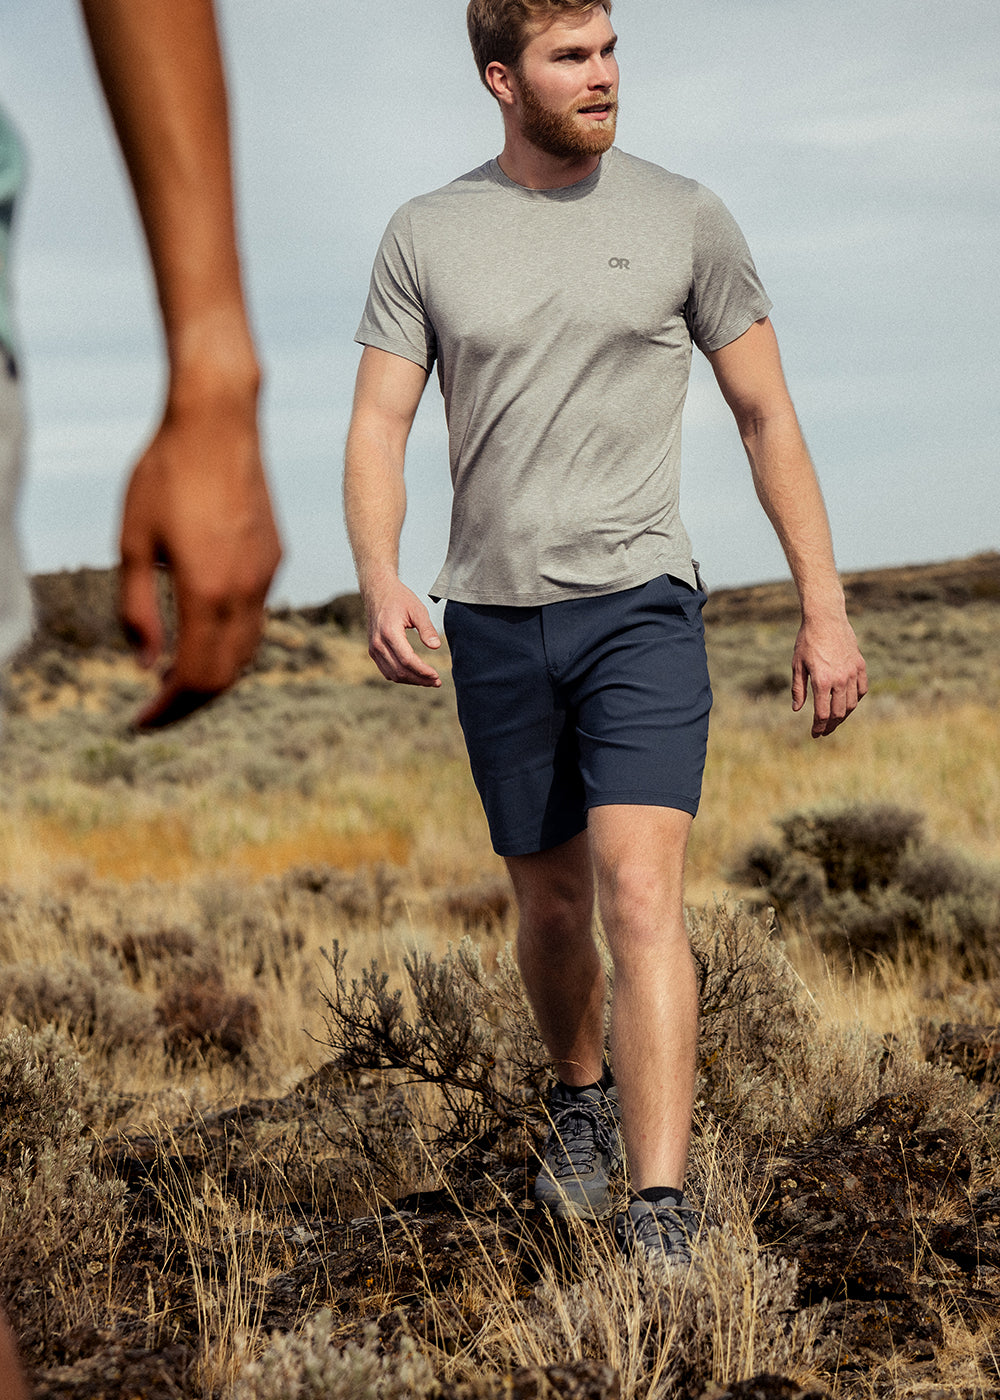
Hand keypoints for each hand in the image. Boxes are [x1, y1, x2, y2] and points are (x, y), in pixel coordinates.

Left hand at [119, 384, 281, 727]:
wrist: (219, 420)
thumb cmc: (164, 474)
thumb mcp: (132, 544)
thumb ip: (137, 610)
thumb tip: (147, 665)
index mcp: (207, 591)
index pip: (194, 676)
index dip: (167, 709)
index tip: (140, 723)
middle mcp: (245, 591)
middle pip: (226, 674)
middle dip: (190, 703)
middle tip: (156, 712)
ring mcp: (264, 576)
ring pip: (246, 649)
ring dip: (213, 674)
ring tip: (175, 679)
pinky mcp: (272, 559)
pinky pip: (255, 616)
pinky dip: (228, 641)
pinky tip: (200, 630)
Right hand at [364, 576, 441, 686]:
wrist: (378, 591)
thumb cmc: (399, 598)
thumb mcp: (417, 609)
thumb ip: (427, 629)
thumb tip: (436, 647)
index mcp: (389, 632)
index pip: (406, 660)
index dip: (422, 671)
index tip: (436, 675)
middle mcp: (378, 643)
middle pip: (400, 671)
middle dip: (420, 679)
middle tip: (436, 681)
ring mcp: (373, 648)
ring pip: (393, 675)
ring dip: (411, 680)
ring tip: (429, 680)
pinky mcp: (373, 651)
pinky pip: (387, 671)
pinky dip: (401, 676)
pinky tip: (415, 675)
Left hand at [791, 613, 867, 737]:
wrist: (826, 619)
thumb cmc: (807, 641)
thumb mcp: (797, 665)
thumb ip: (798, 689)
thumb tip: (797, 709)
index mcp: (822, 681)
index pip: (822, 713)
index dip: (819, 727)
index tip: (815, 733)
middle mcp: (840, 679)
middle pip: (838, 712)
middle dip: (830, 725)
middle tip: (824, 731)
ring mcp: (852, 672)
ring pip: (852, 703)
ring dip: (843, 715)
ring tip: (835, 720)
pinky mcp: (860, 665)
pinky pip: (862, 689)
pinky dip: (855, 700)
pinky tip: (847, 703)